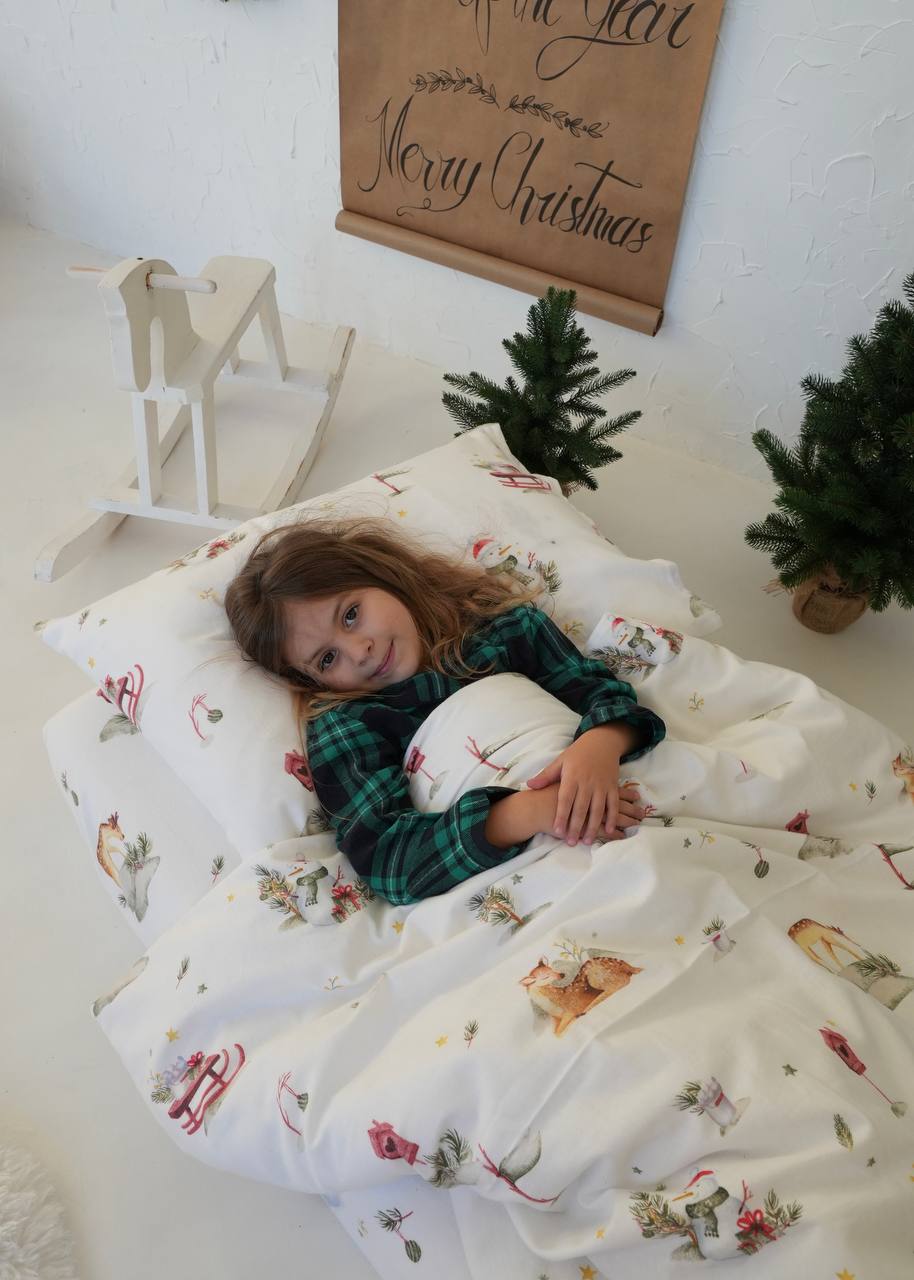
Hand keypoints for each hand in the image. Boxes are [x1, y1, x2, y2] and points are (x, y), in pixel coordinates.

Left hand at [526, 729, 645, 843]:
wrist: (601, 742)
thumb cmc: (577, 753)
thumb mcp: (560, 761)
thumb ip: (546, 776)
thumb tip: (529, 786)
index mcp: (572, 777)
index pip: (565, 800)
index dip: (561, 815)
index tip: (557, 830)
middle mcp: (587, 782)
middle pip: (581, 808)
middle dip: (576, 826)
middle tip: (571, 842)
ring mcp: (601, 785)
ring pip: (598, 809)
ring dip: (593, 826)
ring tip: (586, 841)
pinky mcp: (613, 786)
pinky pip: (613, 804)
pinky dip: (612, 817)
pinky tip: (609, 830)